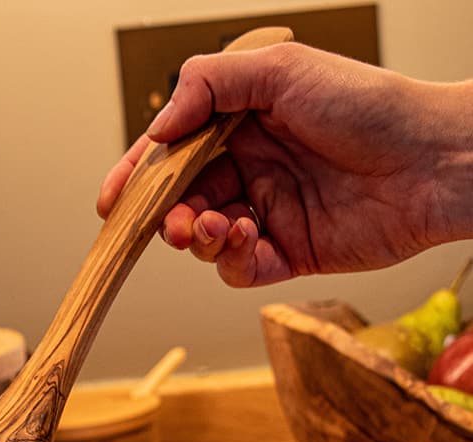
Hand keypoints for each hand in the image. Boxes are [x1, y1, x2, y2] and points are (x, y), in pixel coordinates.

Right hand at [98, 43, 472, 286]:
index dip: (139, 176)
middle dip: (165, 215)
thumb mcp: (282, 71)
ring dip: (196, 237)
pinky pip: (237, 269)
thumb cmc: (369, 105)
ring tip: (211, 227)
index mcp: (244, 125)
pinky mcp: (287, 254)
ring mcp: (267, 214)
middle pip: (181, 201)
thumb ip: (210, 85)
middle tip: (168, 222)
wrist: (432, 161)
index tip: (112, 199)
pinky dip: (230, 260)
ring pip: (203, 238)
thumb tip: (159, 127)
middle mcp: (252, 170)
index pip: (175, 153)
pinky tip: (245, 241)